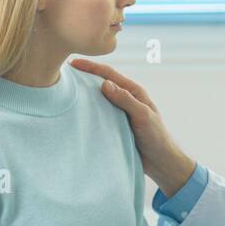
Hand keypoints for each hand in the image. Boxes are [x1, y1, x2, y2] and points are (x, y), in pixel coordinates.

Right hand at [69, 58, 195, 196]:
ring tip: (64, 90)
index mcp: (134, 92)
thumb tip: (104, 84)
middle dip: (84, 76)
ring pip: (98, 99)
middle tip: (63, 73)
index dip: (91, 67)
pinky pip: (99, 115)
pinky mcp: (114, 125)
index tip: (73, 63)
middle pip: (101, 83)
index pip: (109, 74)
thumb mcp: (143, 116)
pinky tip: (75, 112)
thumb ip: (125, 100)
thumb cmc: (157, 137)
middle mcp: (125, 99)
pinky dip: (88, 111)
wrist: (160, 162)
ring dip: (84, 94)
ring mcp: (119, 112)